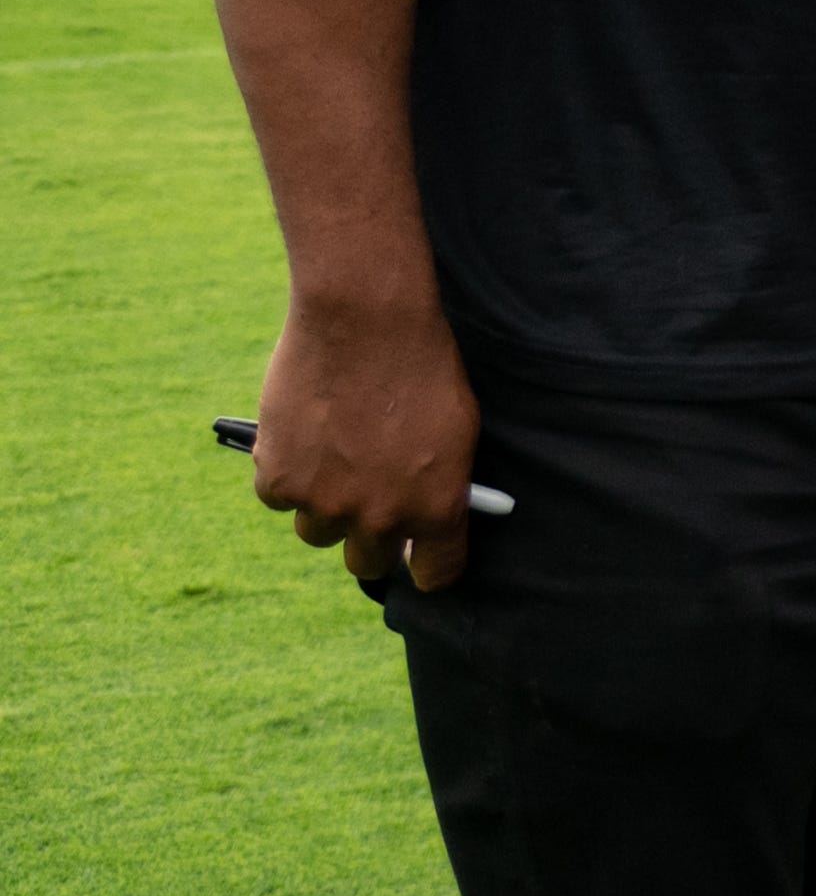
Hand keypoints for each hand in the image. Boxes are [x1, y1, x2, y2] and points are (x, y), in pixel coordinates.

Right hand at [252, 292, 479, 591]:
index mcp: (435, 508)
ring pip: (317, 531)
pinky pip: (278, 496)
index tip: (417, 562)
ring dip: (322, 503)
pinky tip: (303, 432)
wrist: (364, 322)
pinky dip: (286, 471)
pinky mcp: (279, 482)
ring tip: (334, 451)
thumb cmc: (421, 365)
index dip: (425, 567)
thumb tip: (424, 518)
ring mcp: (324, 504)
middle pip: (367, 562)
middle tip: (366, 503)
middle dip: (368, 539)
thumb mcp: (457, 429)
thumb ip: (441, 482)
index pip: (434, 573)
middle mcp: (379, 517)